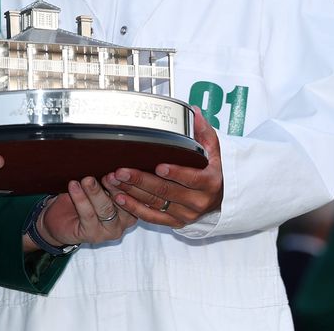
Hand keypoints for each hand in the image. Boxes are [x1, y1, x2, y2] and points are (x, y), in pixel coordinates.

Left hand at [38, 177, 135, 247]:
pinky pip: (88, 215)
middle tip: (108, 175)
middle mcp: (125, 221)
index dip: (128, 182)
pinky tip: (74, 186)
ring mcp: (109, 230)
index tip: (121, 171)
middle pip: (123, 201)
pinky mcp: (92, 235)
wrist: (60, 217)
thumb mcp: (100, 183)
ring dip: (95, 192)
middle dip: (115, 186)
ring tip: (87, 180)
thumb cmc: (84, 196)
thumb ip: (109, 178)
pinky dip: (80, 199)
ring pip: (105, 209)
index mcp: (132, 206)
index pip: (135, 194)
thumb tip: (112, 162)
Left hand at [106, 105, 223, 227]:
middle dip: (141, 180)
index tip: (158, 166)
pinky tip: (119, 198)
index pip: (192, 178)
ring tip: (114, 181)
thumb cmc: (211, 171)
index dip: (175, 173)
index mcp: (209, 182)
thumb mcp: (213, 150)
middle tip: (121, 170)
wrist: (218, 199)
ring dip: (132, 192)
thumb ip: (203, 131)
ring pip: (156, 203)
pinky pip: (152, 217)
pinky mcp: (175, 222)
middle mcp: (198, 201)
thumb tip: (195, 111)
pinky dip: (134, 208)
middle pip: (167, 191)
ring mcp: (186, 214)